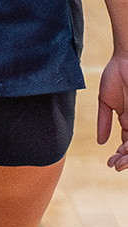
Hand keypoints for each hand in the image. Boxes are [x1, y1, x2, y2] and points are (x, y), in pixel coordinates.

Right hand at [98, 53, 127, 171]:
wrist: (126, 60)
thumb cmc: (116, 76)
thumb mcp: (106, 102)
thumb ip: (104, 121)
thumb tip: (101, 142)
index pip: (125, 143)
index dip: (120, 155)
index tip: (110, 163)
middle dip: (125, 158)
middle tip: (115, 166)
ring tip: (121, 161)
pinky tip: (126, 148)